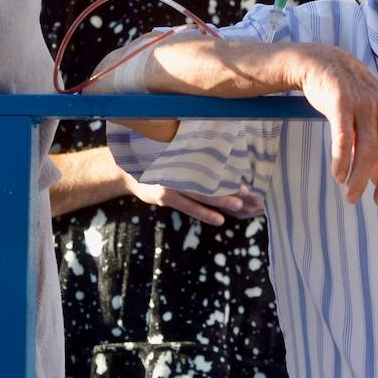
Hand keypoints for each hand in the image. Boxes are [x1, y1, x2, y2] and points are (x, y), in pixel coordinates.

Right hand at [120, 171, 261, 225]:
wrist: (127, 172)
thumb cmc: (157, 164)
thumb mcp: (174, 158)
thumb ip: (193, 163)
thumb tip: (220, 170)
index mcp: (186, 158)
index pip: (214, 170)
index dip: (232, 177)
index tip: (249, 185)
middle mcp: (181, 169)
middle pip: (212, 181)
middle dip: (231, 190)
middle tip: (250, 196)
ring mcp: (172, 183)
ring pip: (203, 193)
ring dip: (222, 200)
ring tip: (240, 206)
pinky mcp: (165, 196)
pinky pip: (189, 206)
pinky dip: (205, 213)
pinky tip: (219, 219)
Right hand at [298, 46, 377, 205]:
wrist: (327, 65)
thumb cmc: (355, 99)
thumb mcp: (376, 120)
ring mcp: (365, 105)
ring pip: (368, 150)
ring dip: (360, 178)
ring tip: (351, 195)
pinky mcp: (341, 103)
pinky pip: (343, 139)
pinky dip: (341, 161)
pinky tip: (338, 175)